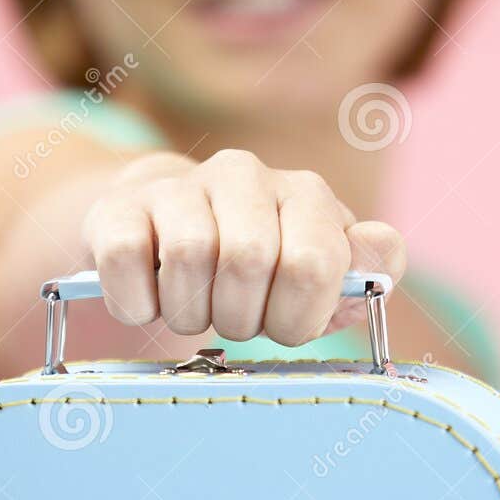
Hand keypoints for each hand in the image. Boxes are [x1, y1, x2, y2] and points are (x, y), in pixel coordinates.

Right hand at [80, 147, 405, 345]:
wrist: (163, 226)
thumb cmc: (258, 267)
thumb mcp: (321, 274)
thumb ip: (367, 268)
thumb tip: (381, 252)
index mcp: (305, 195)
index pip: (313, 262)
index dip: (297, 316)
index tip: (283, 324)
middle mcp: (245, 175)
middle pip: (249, 260)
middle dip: (242, 317)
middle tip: (234, 321)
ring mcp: (179, 186)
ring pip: (188, 256)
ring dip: (189, 312)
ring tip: (193, 310)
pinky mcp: (118, 207)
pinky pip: (125, 259)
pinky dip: (137, 302)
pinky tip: (148, 299)